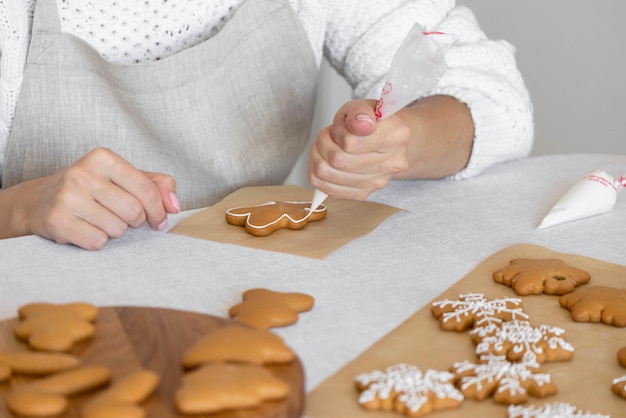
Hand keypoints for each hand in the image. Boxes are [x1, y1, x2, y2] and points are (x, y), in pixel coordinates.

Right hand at [2, 147, 177, 249]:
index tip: (157, 220)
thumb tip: (174, 205)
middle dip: (134, 221)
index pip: (147, 190)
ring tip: (98, 220)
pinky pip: (97, 242)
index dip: (158, 210)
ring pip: (117, 229)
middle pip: (133, 211)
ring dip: (114, 231)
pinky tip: (85, 229)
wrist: (39, 202)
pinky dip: (97, 241)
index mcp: (103, 158)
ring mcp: (67, 196)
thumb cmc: (92, 190)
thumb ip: (157, 186)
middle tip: (121, 217)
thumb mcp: (124, 179)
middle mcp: (82, 173)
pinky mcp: (56, 220)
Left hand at [308, 99, 409, 200]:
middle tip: (329, 135)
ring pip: (327, 173)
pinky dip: (317, 173)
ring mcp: (377, 182)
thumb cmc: (371, 123)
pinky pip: (326, 188)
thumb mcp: (364, 106)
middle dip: (324, 143)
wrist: (384, 142)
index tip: (340, 125)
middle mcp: (391, 163)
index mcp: (396, 136)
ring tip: (326, 147)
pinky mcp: (363, 194)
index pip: (351, 142)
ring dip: (318, 157)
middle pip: (337, 159)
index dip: (337, 131)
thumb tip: (360, 124)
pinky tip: (325, 162)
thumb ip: (360, 111)